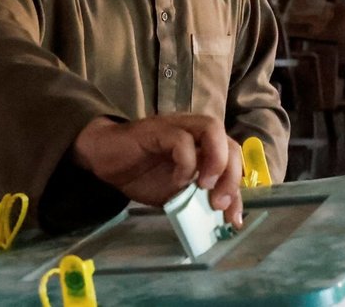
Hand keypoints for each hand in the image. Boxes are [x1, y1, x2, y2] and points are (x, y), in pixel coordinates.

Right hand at [71, 114, 243, 227]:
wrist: (106, 160)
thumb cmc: (143, 174)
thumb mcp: (177, 193)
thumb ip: (199, 196)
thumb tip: (223, 214)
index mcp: (204, 146)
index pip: (234, 159)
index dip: (238, 188)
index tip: (234, 219)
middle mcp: (195, 131)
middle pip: (230, 142)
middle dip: (232, 176)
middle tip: (219, 204)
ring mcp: (178, 126)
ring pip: (212, 129)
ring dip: (216, 161)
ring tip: (205, 186)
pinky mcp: (158, 129)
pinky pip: (181, 140)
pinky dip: (185, 163)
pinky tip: (177, 181)